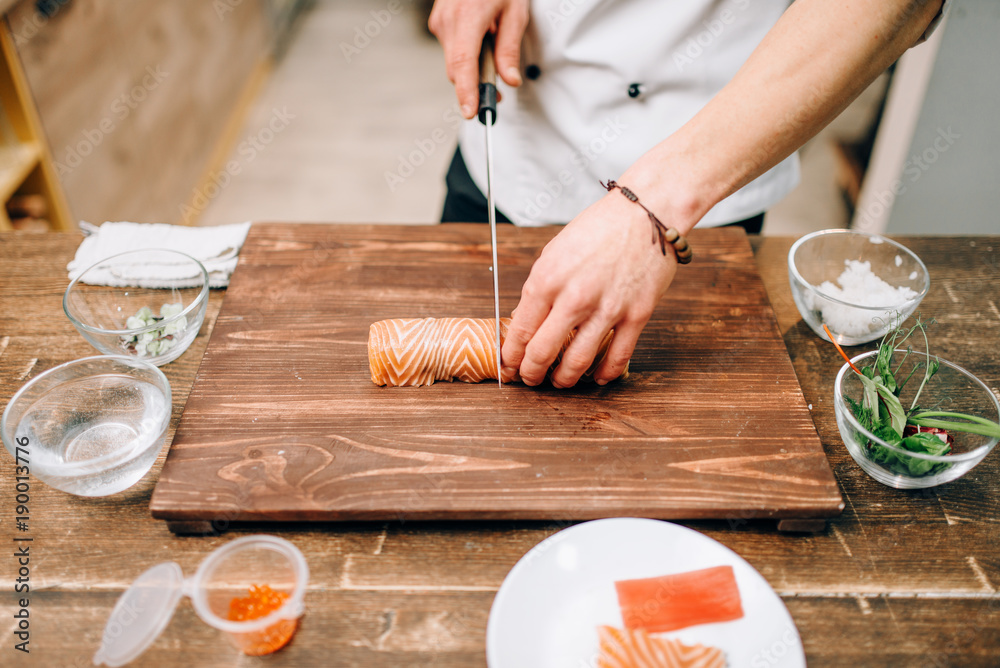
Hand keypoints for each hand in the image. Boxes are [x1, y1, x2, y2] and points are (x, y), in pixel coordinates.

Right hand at [428, 0, 528, 118]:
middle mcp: (448, 20)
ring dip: (473, 68)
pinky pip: (452, 49)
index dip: (467, 91)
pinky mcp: (438, 22)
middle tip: (498, 95)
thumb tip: (509, 80)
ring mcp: (440, 21)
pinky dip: (467, 55)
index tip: (471, 110)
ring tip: (494, 52)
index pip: (463, 63)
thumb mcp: (515, 12)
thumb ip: (509, 49)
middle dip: (476, 86)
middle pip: (457, 69)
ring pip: (454, 61)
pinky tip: (482, 40)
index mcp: (468, 17)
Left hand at [500, 193, 680, 387]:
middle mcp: (574, 297)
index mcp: (547, 279)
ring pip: (578, 362)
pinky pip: (617, 357)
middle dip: (531, 373)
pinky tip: (596, 377)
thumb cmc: (599, 228)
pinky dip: (604, 374)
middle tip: (529, 378)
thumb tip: (526, 322)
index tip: (509, 364)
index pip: (520, 330)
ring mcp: (607, 309)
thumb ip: (540, 289)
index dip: (511, 355)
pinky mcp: (636, 315)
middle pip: (543, 353)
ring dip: (564, 379)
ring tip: (559, 382)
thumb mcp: (554, 252)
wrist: (646, 213)